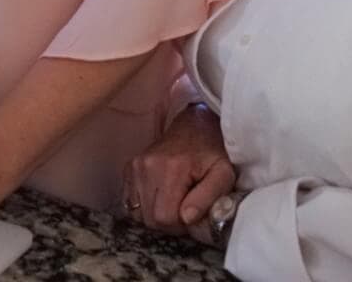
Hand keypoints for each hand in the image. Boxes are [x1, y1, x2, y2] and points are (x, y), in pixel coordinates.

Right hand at [123, 103, 235, 239]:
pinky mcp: (129, 167)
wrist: (194, 126)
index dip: (181, 226)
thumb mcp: (223, 174)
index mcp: (172, 168)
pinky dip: (143, 207)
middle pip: (150, 219)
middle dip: (168, 223)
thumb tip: (186, 218)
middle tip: (184, 209)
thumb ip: (209, 197)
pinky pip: (129, 203)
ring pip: (137, 214)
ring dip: (155, 216)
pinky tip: (159, 198)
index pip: (165, 218)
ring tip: (172, 203)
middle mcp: (147, 166)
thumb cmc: (212, 152)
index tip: (192, 214)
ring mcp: (135, 166)